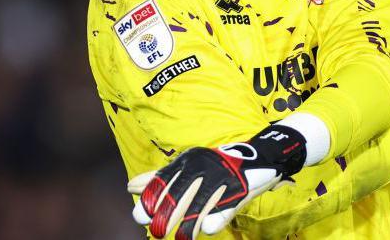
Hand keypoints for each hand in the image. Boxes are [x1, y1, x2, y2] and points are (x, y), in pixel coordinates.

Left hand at [127, 125, 305, 239]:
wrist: (258, 158)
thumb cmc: (217, 167)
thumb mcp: (189, 168)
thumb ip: (161, 178)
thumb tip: (131, 187)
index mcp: (190, 161)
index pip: (167, 178)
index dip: (154, 196)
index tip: (143, 213)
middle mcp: (205, 167)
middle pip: (182, 192)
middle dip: (167, 212)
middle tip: (156, 229)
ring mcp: (222, 179)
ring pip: (201, 203)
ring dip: (188, 223)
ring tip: (179, 239)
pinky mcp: (239, 190)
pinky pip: (224, 208)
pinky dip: (215, 219)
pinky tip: (206, 229)